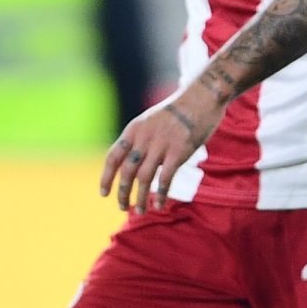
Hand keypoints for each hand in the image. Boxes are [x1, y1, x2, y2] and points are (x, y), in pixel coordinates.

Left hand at [99, 87, 226, 213]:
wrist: (202, 96)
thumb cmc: (178, 109)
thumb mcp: (151, 119)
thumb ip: (140, 139)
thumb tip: (133, 162)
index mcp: (134, 129)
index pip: (112, 157)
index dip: (106, 177)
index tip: (103, 194)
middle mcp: (144, 138)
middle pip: (127, 172)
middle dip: (122, 193)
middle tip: (122, 207)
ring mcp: (161, 144)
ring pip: (144, 179)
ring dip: (140, 198)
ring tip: (140, 211)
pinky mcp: (179, 151)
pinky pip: (165, 179)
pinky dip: (160, 195)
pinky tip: (159, 205)